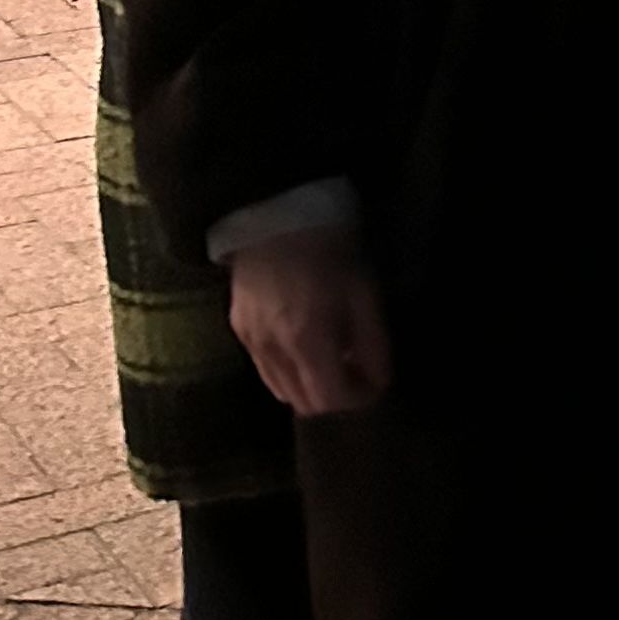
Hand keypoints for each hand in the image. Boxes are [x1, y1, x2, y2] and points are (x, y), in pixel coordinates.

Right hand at [227, 224, 390, 416]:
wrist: (277, 216)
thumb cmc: (332, 252)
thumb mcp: (365, 295)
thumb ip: (373, 344)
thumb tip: (380, 382)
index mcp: (308, 341)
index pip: (330, 399)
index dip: (358, 399)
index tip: (375, 383)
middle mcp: (273, 351)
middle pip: (304, 403)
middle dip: (335, 396)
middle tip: (356, 374)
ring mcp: (250, 343)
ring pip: (281, 392)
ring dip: (310, 388)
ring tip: (332, 361)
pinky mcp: (238, 331)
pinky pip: (264, 370)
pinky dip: (288, 372)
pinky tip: (305, 349)